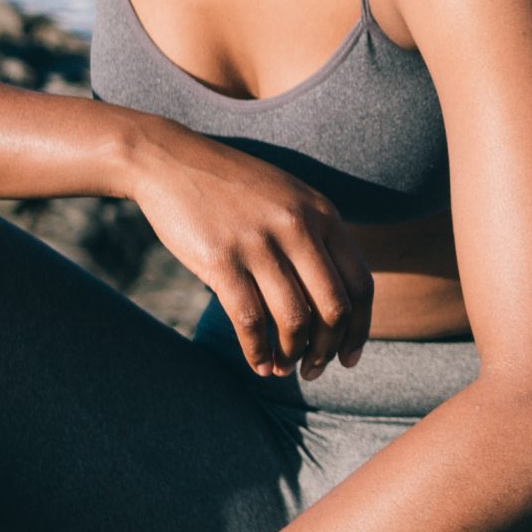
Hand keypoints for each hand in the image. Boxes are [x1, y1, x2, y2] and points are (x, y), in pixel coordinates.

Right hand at [126, 124, 373, 377]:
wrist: (169, 160)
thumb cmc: (232, 188)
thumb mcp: (289, 199)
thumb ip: (317, 238)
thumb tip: (337, 302)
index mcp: (322, 214)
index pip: (361, 284)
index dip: (360, 329)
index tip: (349, 357)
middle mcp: (298, 227)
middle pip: (334, 308)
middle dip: (327, 350)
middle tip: (314, 371)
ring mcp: (260, 243)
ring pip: (295, 319)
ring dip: (292, 356)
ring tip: (282, 370)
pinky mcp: (221, 260)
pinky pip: (251, 321)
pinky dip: (258, 352)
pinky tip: (258, 365)